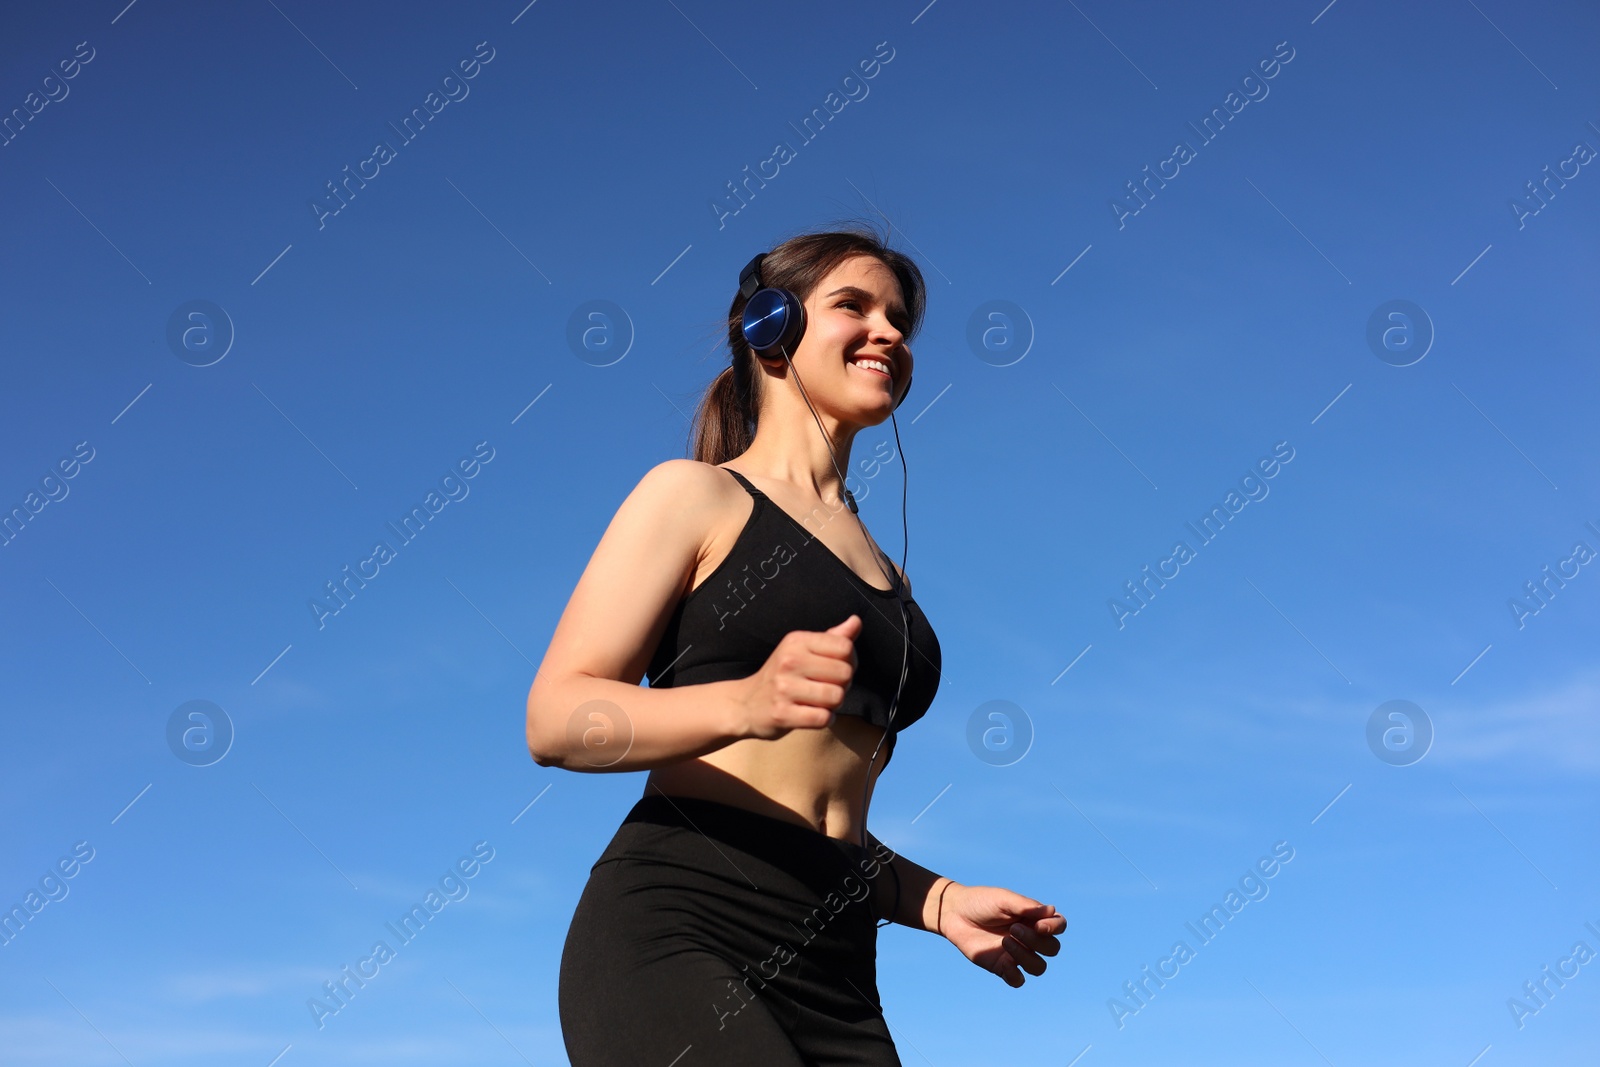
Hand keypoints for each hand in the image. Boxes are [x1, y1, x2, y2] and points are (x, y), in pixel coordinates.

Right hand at [736, 615, 860, 739]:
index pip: (845, 647)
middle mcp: (789, 660)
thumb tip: (856, 622)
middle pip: (845, 673)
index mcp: (796, 641)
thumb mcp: (802, 650)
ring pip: (836, 696)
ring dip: (834, 704)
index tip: (835, 669)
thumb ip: (831, 638)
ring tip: (819, 702)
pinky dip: (824, 720)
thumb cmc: (781, 676)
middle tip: (827, 688)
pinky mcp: (782, 714)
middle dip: (843, 685)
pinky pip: (823, 718)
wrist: (745, 704)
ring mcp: (784, 688)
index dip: (850, 661)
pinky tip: (813, 715)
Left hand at [937, 882, 1065, 987]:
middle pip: (1052, 949)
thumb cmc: (981, 902)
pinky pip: (1018, 980)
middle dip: (1036, 941)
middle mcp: (1029, 938)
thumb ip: (1025, 906)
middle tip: (1013, 928)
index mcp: (1033, 919)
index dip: (1055, 929)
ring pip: (1039, 967)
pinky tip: (1005, 962)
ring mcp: (1017, 954)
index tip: (1039, 925)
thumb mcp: (1003, 899)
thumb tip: (1051, 911)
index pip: (1059, 927)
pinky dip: (1016, 975)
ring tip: (1005, 941)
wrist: (955, 913)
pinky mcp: (1002, 967)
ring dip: (1026, 956)